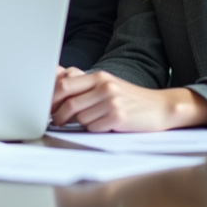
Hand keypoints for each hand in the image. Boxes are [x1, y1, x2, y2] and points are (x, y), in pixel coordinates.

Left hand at [50, 70, 206, 131]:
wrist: (160, 107)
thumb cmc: (129, 99)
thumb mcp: (106, 86)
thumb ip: (83, 86)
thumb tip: (55, 86)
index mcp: (98, 76)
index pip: (63, 84)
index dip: (51, 98)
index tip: (47, 108)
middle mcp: (104, 86)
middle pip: (67, 101)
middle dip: (58, 114)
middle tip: (57, 121)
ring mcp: (111, 101)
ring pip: (80, 118)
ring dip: (81, 124)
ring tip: (93, 121)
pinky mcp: (118, 117)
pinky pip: (94, 128)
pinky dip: (95, 130)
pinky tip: (105, 126)